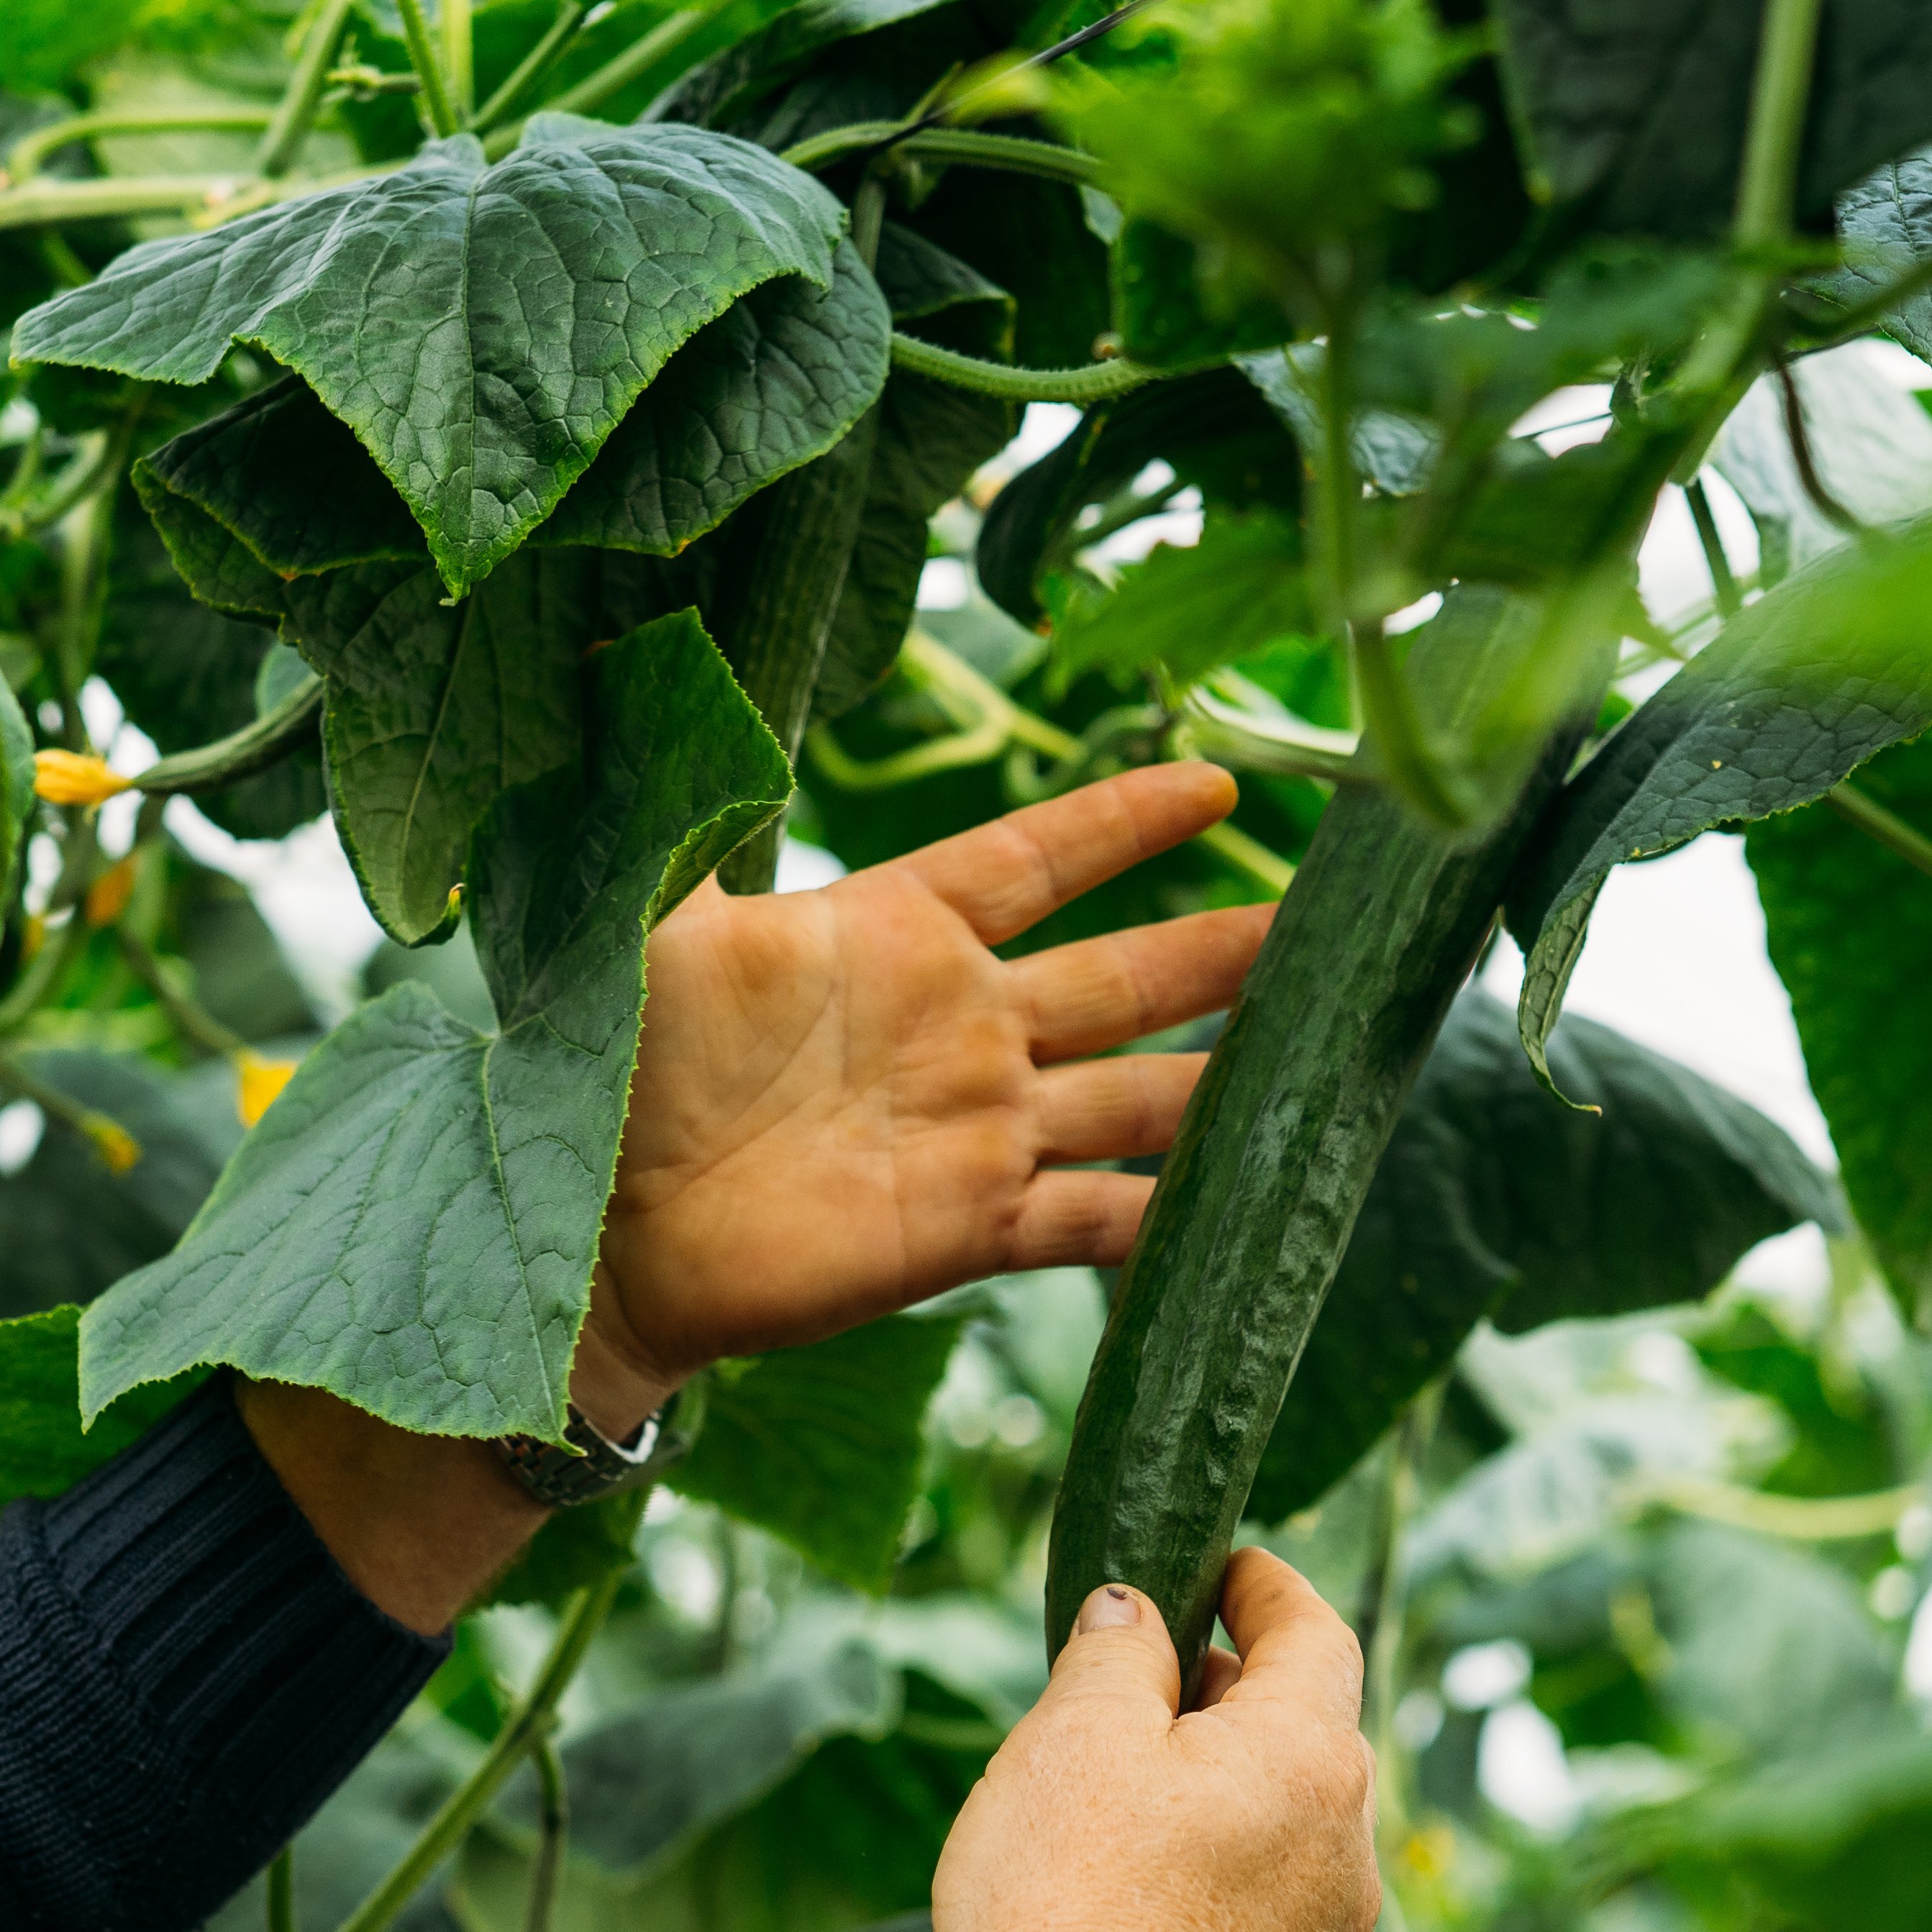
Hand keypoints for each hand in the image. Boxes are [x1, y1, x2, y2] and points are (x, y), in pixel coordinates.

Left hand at [570, 762, 1272, 1427]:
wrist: (597, 1231)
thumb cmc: (611, 1070)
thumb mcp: (651, 925)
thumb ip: (693, 825)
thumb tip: (681, 699)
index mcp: (893, 929)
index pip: (1035, 855)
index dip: (1123, 821)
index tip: (1219, 780)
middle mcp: (959, 1024)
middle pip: (1125, 976)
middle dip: (1227, 949)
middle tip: (1328, 918)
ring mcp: (975, 1129)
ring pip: (1137, 1094)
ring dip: (1228, 1079)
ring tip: (1334, 1056)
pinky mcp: (970, 1227)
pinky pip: (1095, 1219)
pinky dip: (1167, 1217)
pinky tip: (1243, 1207)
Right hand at [902, 1551, 1378, 1931]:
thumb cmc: (1068, 1910)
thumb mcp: (1074, 1740)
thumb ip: (1117, 1655)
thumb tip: (1135, 1614)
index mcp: (1313, 1759)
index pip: (1317, 1635)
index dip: (1267, 1586)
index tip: (1222, 1563)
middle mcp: (1346, 1846)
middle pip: (1305, 1726)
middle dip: (1228, 1683)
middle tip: (1143, 1662)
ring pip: (1280, 1812)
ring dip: (1213, 1773)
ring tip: (1114, 1770)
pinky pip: (1258, 1888)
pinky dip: (1207, 1849)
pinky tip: (1122, 1871)